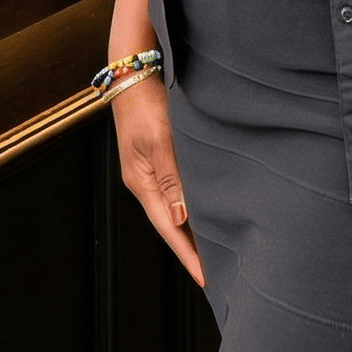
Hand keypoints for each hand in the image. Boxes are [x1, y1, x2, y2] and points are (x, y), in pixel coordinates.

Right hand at [112, 74, 203, 285]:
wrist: (133, 72)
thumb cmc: (146, 103)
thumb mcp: (160, 139)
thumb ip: (172, 177)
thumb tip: (181, 217)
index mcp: (142, 182)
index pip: (169, 228)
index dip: (188, 255)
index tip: (206, 279)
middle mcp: (145, 182)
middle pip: (172, 224)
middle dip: (192, 249)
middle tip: (218, 271)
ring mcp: (150, 170)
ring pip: (176, 208)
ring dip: (194, 228)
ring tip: (217, 248)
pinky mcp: (159, 157)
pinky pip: (177, 190)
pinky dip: (191, 205)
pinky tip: (206, 209)